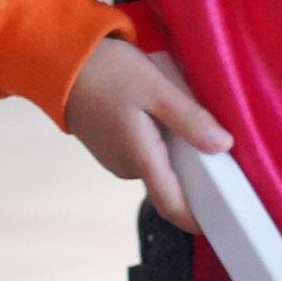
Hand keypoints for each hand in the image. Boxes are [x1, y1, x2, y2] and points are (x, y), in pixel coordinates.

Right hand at [59, 35, 230, 231]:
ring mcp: (117, 158)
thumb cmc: (105, 72)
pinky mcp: (112, 146)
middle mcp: (127, 166)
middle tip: (209, 131)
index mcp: (140, 157)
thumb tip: (223, 145)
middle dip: (194, 164)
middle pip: (172, 181)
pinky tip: (158, 110)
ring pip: (159, 162)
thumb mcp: (155, 88)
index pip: (173, 206)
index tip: (223, 219)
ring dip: (176, 146)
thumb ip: (190, 119)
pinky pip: (145, 150)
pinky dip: (160, 138)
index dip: (197, 218)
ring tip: (178, 111)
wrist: (58, 61)